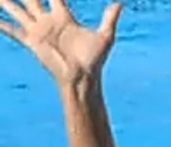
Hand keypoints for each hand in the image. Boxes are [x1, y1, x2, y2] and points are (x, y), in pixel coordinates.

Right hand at [0, 0, 122, 84]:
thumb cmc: (94, 59)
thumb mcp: (105, 36)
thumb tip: (120, 2)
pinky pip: (13, 31)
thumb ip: (109, 18)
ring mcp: (39, 31)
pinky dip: (2, 25)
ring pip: (18, 10)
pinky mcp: (32, 42)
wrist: (83, 77)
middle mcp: (48, 21)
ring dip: (7, 3)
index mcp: (64, 17)